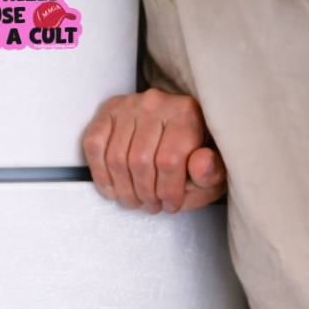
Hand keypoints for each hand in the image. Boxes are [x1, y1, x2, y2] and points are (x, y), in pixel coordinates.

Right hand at [82, 89, 226, 212]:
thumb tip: (200, 165)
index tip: (171, 204)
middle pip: (140, 161)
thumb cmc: (196, 155)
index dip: (168, 191)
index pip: (169, 160)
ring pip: (116, 158)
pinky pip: (94, 145)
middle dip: (145, 193)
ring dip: (124, 189)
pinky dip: (100, 173)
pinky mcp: (109, 111)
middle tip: (151, 206)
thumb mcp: (214, 170)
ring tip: (135, 200)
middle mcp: (156, 102)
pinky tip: (113, 189)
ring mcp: (129, 105)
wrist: (180, 133)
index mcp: (186, 113)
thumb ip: (211, 172)